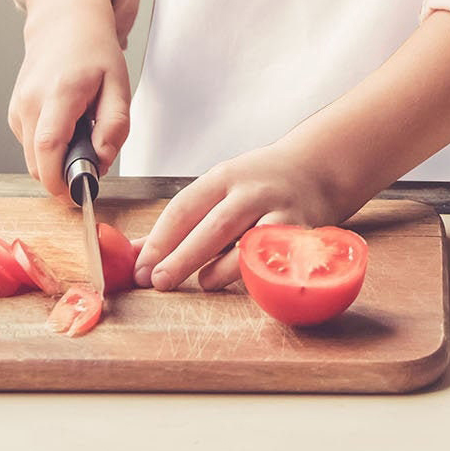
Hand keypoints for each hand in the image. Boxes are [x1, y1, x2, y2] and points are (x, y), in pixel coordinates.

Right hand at [8, 9, 130, 198]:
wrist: (65, 25)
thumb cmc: (94, 52)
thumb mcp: (119, 84)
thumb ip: (115, 125)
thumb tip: (102, 161)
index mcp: (60, 92)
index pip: (49, 146)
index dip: (58, 179)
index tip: (76, 194)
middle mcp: (31, 101)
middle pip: (36, 161)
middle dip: (62, 175)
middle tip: (91, 160)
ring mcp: (17, 108)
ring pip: (31, 158)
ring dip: (56, 160)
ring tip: (82, 132)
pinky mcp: (13, 113)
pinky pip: (29, 145)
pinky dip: (48, 147)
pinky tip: (66, 125)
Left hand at [132, 140, 346, 292]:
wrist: (316, 169)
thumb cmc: (257, 184)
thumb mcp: (217, 190)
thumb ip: (179, 224)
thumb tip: (133, 256)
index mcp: (225, 177)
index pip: (185, 207)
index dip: (160, 240)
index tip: (140, 268)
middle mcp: (253, 191)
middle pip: (213, 227)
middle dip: (182, 258)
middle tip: (159, 281)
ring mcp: (279, 212)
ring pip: (246, 247)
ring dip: (219, 270)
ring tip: (205, 280)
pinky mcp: (300, 234)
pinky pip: (273, 260)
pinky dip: (254, 274)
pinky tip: (241, 278)